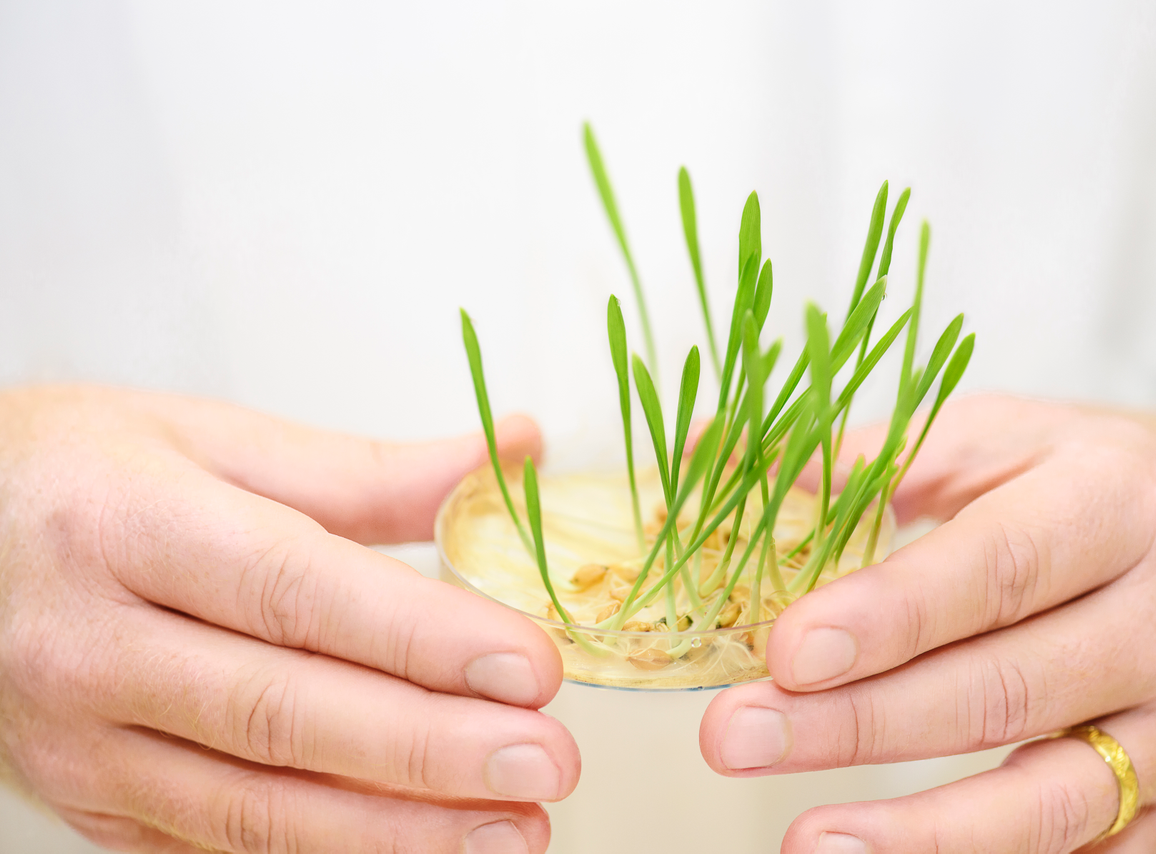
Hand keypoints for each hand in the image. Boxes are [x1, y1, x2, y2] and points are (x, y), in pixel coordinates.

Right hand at [0, 385, 577, 852]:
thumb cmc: (79, 475)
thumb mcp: (213, 440)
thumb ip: (370, 469)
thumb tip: (513, 451)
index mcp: (129, 525)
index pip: (298, 592)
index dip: (422, 638)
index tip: (532, 668)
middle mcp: (91, 643)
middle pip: (283, 713)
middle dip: (430, 752)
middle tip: (547, 763)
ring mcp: (79, 740)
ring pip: (251, 807)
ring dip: (393, 832)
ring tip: (511, 830)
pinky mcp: (86, 800)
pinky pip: (212, 845)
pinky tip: (412, 850)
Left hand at [699, 395, 1155, 852]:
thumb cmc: (1112, 485)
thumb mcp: (1012, 439)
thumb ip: (878, 455)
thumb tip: (727, 459)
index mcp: (1116, 507)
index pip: (995, 569)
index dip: (888, 616)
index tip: (786, 649)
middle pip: (999, 689)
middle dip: (856, 724)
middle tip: (736, 735)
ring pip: (1047, 799)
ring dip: (919, 834)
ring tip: (807, 842)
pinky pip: (1084, 848)